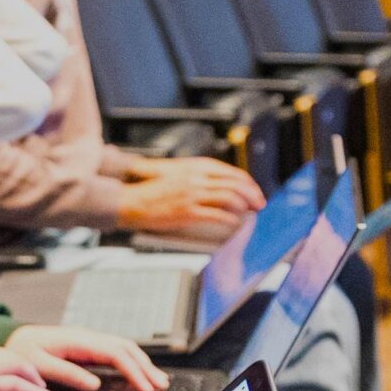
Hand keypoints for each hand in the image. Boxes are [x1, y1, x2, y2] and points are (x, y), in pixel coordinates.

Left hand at [1, 324, 166, 390]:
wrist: (13, 338)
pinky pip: (115, 352)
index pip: (115, 354)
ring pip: (124, 349)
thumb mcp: (38, 364)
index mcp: (78, 341)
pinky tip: (138, 372)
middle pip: (126, 349)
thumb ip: (66, 374)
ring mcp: (89, 341)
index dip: (133, 371)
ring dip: (142, 364)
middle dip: (146, 367)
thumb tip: (94, 385)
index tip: (144, 387)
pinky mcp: (88, 347)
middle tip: (161, 385)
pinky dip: (131, 362)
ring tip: (158, 380)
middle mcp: (87, 338)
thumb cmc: (22, 351)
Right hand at [117, 159, 266, 242]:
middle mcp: (196, 178)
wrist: (130, 200)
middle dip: (252, 194)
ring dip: (245, 206)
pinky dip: (230, 219)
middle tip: (259, 204)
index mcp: (195, 166)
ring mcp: (192, 194)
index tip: (254, 191)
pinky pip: (217, 215)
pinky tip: (235, 223)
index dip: (248, 182)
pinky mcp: (187, 211)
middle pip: (235, 184)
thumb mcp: (176, 173)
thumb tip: (219, 183)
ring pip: (230, 197)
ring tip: (250, 213)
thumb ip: (197, 175)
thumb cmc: (151, 190)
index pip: (231, 172)